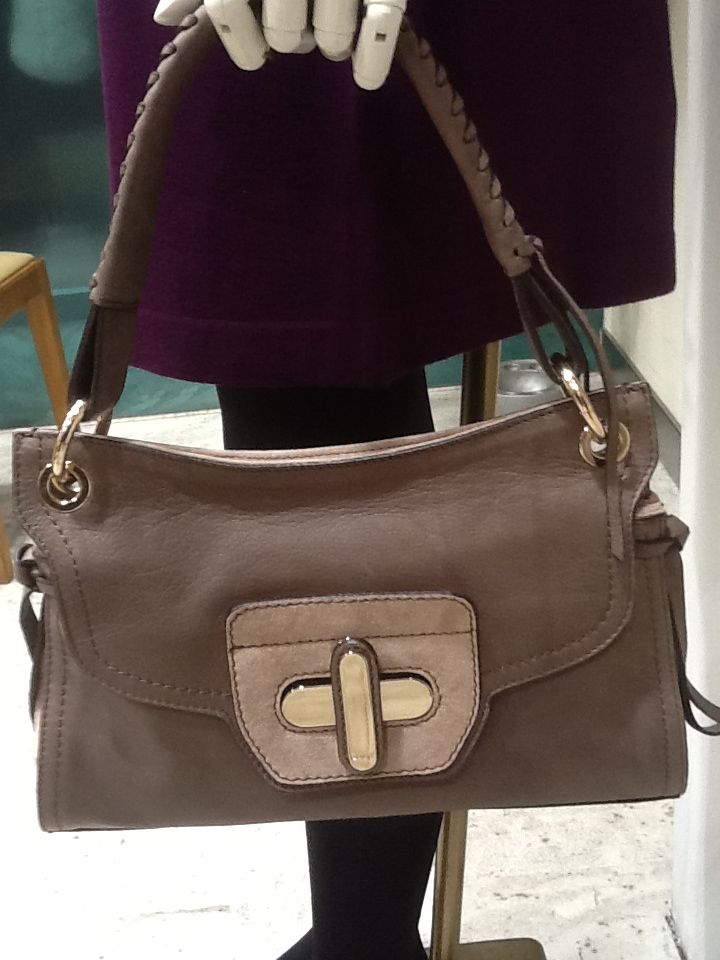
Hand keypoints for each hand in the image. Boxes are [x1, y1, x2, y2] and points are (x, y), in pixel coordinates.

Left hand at [153, 0, 405, 89]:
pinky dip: (370, 61)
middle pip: (285, 33)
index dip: (242, 40)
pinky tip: (364, 78)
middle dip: (291, 37)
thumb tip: (163, 16)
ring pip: (330, 38)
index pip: (229, 6)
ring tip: (335, 35)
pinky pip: (381, 27)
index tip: (258, 53)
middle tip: (301, 28)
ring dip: (331, 44)